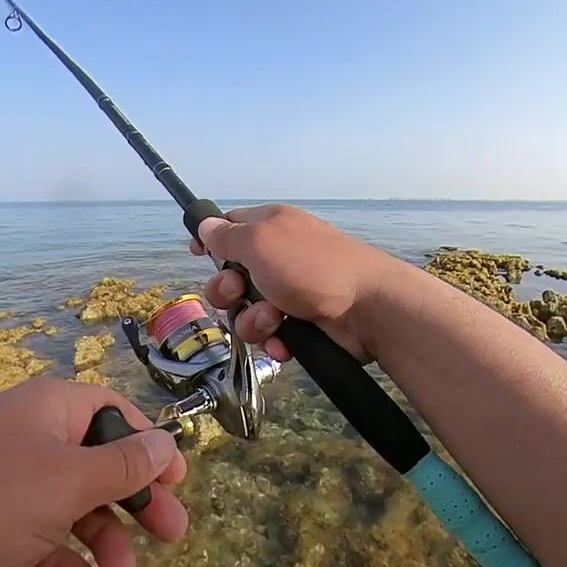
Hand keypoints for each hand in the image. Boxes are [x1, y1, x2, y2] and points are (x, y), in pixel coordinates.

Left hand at [0, 378, 186, 566]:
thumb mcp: (60, 484)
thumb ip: (120, 466)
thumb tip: (165, 443)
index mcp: (49, 410)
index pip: (116, 413)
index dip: (151, 446)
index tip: (178, 487)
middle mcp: (26, 438)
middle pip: (98, 462)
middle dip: (134, 503)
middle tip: (169, 539)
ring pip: (68, 506)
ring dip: (101, 540)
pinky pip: (33, 537)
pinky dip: (61, 562)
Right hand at [189, 204, 402, 362]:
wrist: (368, 309)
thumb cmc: (313, 267)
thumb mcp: (260, 243)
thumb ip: (227, 236)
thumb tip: (205, 224)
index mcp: (271, 227)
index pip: (230, 227)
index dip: (210, 240)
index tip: (197, 253)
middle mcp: (279, 258)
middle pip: (230, 277)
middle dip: (227, 292)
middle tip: (239, 293)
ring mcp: (290, 293)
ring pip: (247, 312)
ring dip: (252, 321)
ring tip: (274, 320)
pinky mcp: (301, 325)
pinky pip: (270, 336)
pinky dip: (274, 340)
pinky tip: (286, 341)